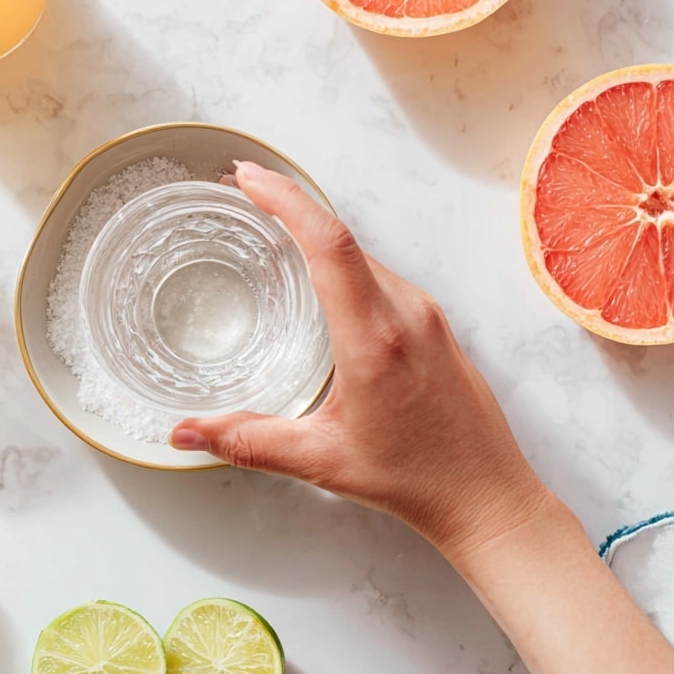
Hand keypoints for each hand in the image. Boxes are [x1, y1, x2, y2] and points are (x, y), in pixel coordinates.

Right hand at [169, 162, 549, 563]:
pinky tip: (321, 276)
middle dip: (291, 205)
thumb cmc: (416, 479)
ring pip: (363, 254)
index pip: (328, 243)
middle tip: (244, 191)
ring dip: (317, 233)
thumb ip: (248, 441)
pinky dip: (343, 260)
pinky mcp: (436, 323)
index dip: (286, 200)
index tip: (248, 178)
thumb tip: (186, 433)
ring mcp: (427, 314)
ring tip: (271, 224)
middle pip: (342, 237)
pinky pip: (382, 275)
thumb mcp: (321, 460)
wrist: (487, 495)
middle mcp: (407, 313)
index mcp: (375, 339)